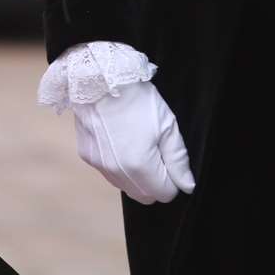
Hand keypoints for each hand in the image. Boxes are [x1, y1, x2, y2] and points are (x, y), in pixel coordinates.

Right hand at [71, 80, 196, 203]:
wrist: (99, 78)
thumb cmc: (137, 99)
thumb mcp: (167, 125)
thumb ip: (178, 159)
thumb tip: (187, 186)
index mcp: (140, 166)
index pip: (165, 193)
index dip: (172, 179)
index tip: (168, 157)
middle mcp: (117, 173)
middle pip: (144, 196)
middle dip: (155, 182)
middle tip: (156, 152)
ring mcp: (100, 166)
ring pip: (125, 187)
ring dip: (136, 177)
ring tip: (137, 144)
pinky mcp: (87, 157)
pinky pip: (109, 173)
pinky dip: (119, 166)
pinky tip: (119, 141)